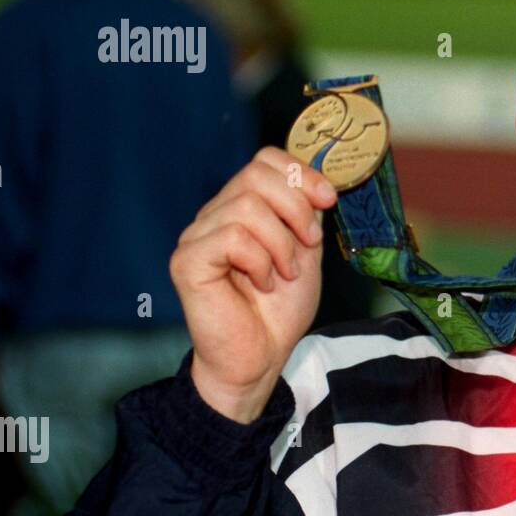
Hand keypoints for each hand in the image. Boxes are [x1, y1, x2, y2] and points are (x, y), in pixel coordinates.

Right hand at [170, 147, 336, 421]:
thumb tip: (316, 182)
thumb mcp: (306, 251)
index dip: (300, 172)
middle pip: (256, 174)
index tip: (328, 199)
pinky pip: (232, 237)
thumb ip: (307, 213)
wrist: (261, 356)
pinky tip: (262, 284)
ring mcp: (197, 236)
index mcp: (243, 206)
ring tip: (284, 272)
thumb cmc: (280, 309)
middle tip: (309, 244)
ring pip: (247, 206)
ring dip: (281, 243)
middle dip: (297, 207)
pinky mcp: (187, 261)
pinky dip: (260, 261)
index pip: (264, 159)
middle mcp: (216, 214)